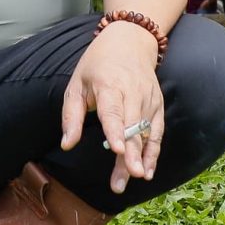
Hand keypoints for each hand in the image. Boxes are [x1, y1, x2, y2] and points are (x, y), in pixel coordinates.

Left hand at [60, 20, 164, 194]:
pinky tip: (147, 171)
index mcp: (109, 84)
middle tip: (122, 181)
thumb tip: (67, 144)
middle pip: (131, 128)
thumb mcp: (77, 84)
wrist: (130, 42)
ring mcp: (148, 99)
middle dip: (128, 155)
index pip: (113, 110)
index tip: (117, 149)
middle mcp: (132, 92)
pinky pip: (157, 133)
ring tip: (131, 180)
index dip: (116, 131)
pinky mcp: (158, 106)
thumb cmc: (97, 65)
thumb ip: (71, 116)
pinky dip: (153, 153)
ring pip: (145, 134)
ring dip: (138, 160)